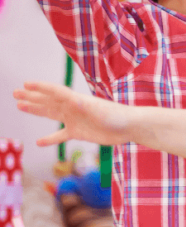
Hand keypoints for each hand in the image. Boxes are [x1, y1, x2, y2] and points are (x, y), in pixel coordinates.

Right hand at [14, 81, 133, 146]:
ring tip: (20, 106)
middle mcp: (73, 108)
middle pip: (48, 101)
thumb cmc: (116, 116)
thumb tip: (71, 100)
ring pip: (50, 114)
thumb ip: (84, 105)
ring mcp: (75, 120)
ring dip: (36, 110)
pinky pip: (60, 136)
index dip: (40, 88)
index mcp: (76, 100)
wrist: (130, 127)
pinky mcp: (79, 133)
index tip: (25, 84)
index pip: (55, 92)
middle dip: (32, 97)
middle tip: (15, 93)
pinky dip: (50, 139)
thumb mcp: (99, 110)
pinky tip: (39, 142)